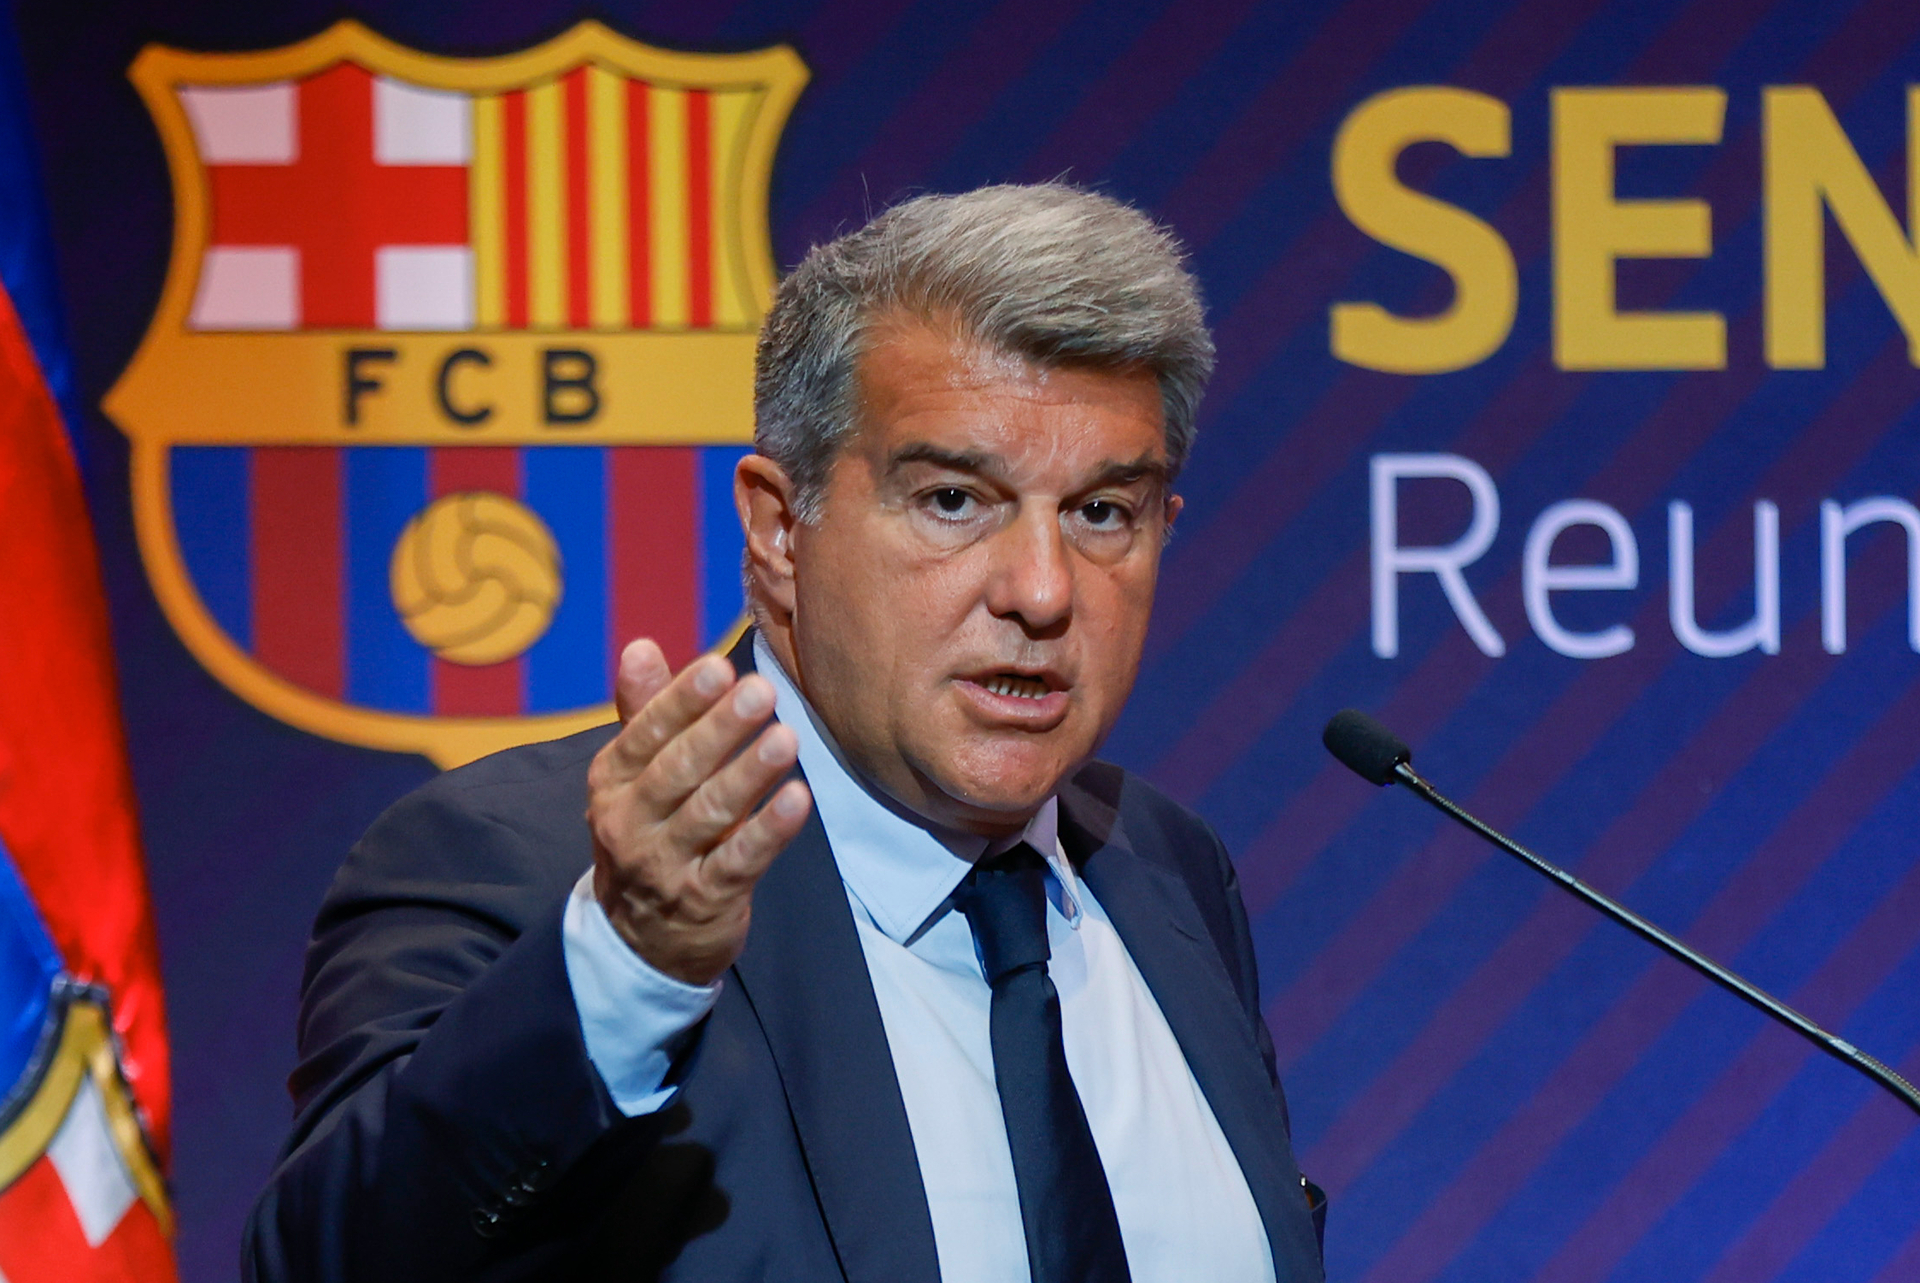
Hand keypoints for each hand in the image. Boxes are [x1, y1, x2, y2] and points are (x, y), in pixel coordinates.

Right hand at [586, 638, 812, 985]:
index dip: (682, 700)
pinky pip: (739, 862)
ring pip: (709, 814)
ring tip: (787, 739)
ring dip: (749, 775)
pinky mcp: (703, 901)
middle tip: (762, 691)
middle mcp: (628, 823)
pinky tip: (799, 799)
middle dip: (720, 729)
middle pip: (677, 770)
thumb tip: (640, 646)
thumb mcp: (636, 776)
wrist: (641, 938)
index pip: (644, 734)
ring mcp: (663, 866)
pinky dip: (769, 831)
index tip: (720, 666)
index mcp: (611, 782)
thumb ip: (645, 712)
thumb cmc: (652, 830)